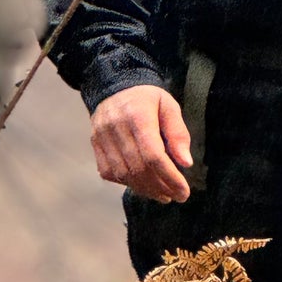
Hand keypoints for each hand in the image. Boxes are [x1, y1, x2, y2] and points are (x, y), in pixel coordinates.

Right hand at [90, 85, 194, 202]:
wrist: (115, 85)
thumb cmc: (148, 98)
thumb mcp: (169, 107)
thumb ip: (178, 133)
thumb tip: (186, 163)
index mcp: (138, 115)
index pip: (153, 155)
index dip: (169, 177)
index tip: (183, 191)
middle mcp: (116, 127)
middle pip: (138, 168)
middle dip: (160, 187)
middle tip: (176, 196)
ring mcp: (102, 136)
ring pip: (123, 174)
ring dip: (145, 189)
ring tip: (163, 194)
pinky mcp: (95, 144)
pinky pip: (108, 172)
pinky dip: (126, 183)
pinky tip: (142, 185)